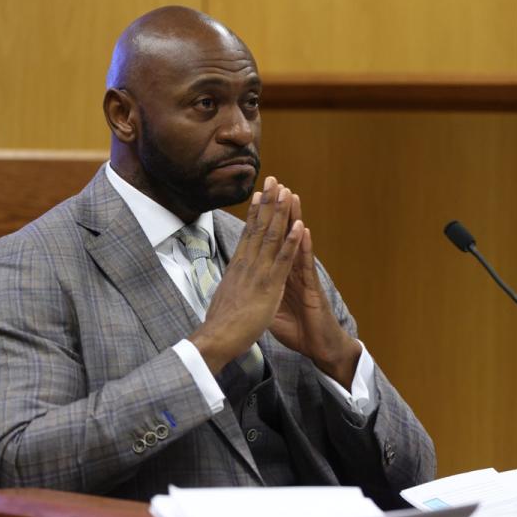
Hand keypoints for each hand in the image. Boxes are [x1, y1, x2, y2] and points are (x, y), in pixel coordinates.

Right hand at [190, 177, 304, 373]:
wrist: (217, 337)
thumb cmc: (220, 323)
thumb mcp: (225, 296)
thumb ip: (232, 283)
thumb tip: (230, 277)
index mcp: (238, 266)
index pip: (248, 233)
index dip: (255, 212)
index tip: (260, 193)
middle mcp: (247, 263)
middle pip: (259, 227)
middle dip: (268, 202)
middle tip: (274, 179)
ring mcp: (258, 272)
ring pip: (271, 237)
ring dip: (280, 213)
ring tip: (287, 192)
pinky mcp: (269, 285)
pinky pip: (283, 260)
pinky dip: (292, 241)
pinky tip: (299, 225)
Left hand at [270, 193, 360, 388]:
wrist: (318, 346)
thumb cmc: (297, 329)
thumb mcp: (270, 311)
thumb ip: (260, 295)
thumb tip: (246, 288)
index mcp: (278, 273)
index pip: (269, 241)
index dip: (262, 220)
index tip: (256, 198)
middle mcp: (291, 270)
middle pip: (282, 234)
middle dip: (277, 209)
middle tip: (274, 184)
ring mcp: (303, 277)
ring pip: (297, 243)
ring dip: (294, 219)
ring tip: (291, 196)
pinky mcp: (312, 288)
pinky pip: (306, 265)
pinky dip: (303, 247)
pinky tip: (302, 229)